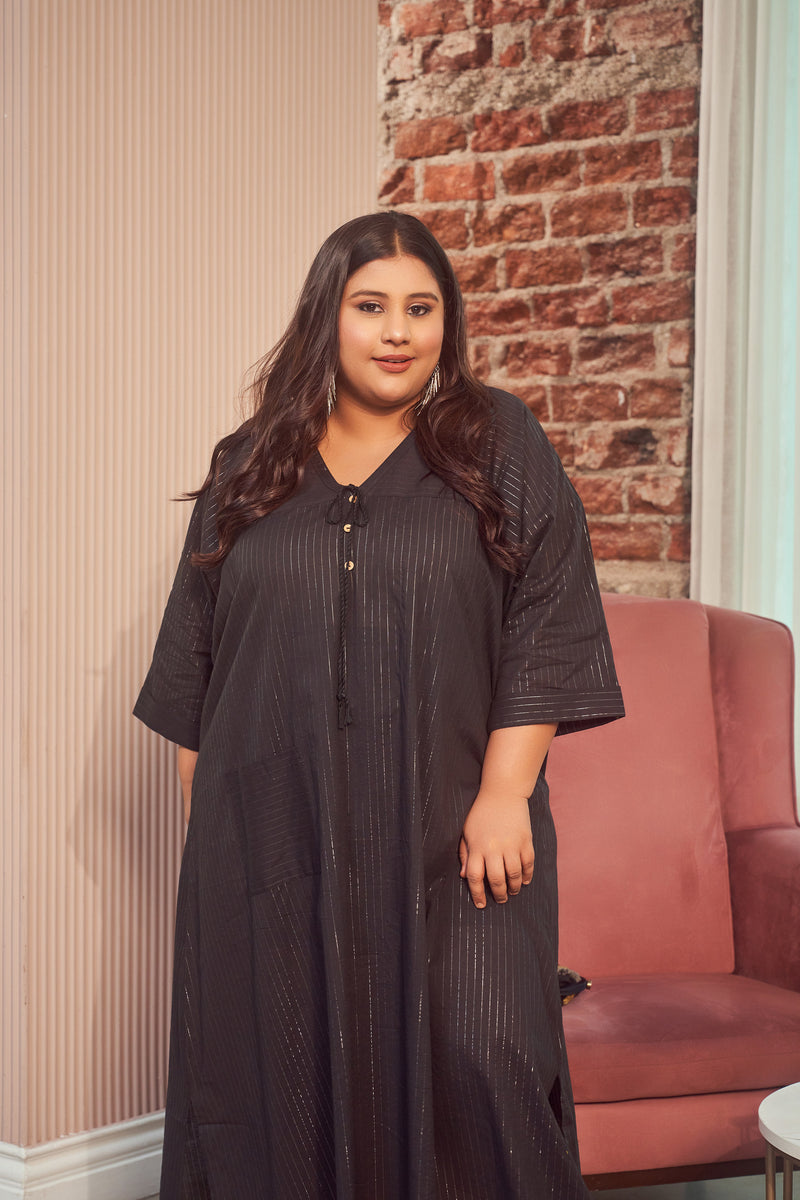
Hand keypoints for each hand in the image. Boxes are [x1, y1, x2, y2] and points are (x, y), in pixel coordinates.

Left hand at [458, 789, 534, 908]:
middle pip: (496, 880)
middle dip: (498, 895)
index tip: (480, 904)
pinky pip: (528, 864)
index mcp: (477, 847)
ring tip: (512, 892)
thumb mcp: (467, 832)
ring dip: (513, 888)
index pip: (475, 877)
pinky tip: (524, 881)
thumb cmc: (481, 813)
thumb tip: (465, 876)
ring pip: (514, 876)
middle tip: (500, 900)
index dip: (477, 894)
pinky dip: (527, 876)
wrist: (502, 793)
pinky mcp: (525, 841)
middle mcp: (494, 848)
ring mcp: (511, 845)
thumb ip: (465, 854)